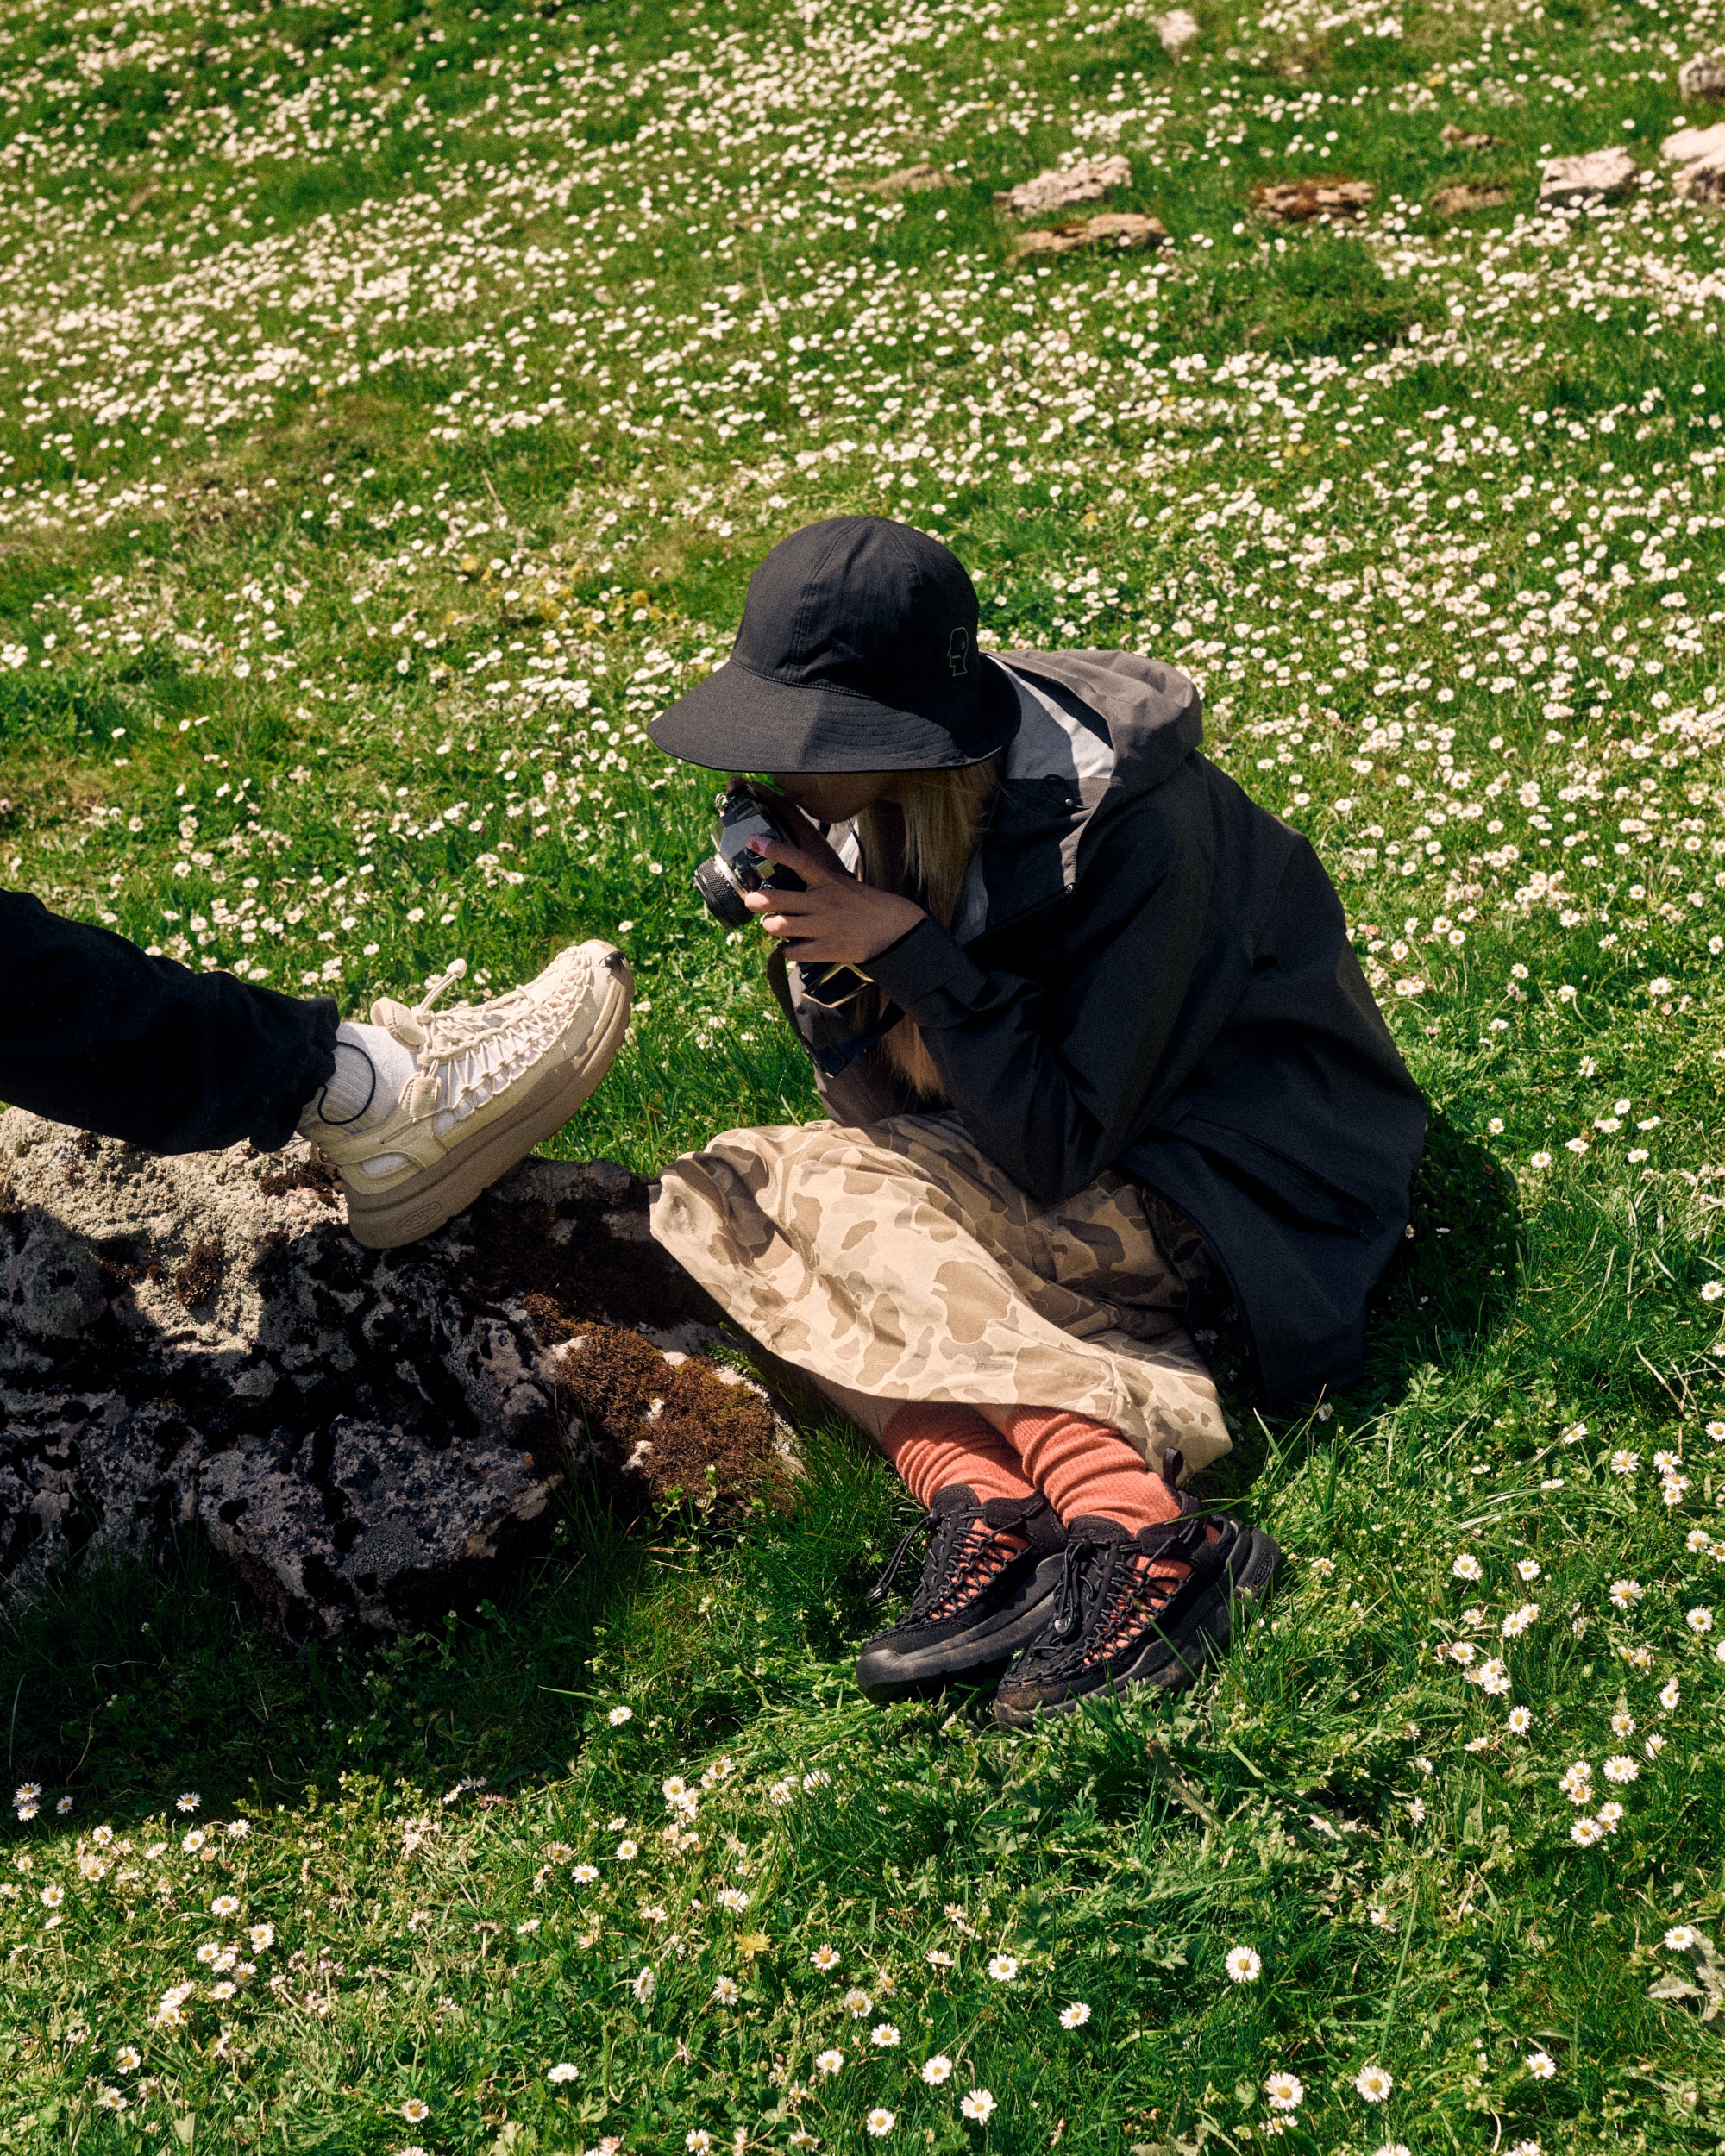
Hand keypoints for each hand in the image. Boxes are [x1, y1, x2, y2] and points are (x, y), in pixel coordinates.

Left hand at [742, 834, 926, 964]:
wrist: (894, 931)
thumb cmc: (865, 905)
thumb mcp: (842, 884)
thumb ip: (816, 882)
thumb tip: (787, 883)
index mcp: (828, 881)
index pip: (798, 860)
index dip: (774, 850)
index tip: (753, 841)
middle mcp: (822, 902)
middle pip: (778, 898)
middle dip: (756, 900)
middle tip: (751, 900)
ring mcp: (823, 926)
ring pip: (779, 926)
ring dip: (771, 925)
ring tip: (773, 924)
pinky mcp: (826, 949)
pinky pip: (793, 952)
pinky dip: (788, 950)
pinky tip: (794, 945)